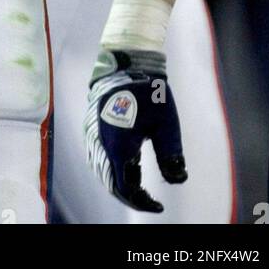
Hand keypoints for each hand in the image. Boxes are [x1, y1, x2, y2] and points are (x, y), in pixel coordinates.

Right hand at [84, 48, 186, 211]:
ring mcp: (92, 136)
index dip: (141, 202)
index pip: (126, 187)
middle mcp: (101, 144)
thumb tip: (177, 180)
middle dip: (130, 197)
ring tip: (138, 191)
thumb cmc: (149, 92)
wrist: (125, 62)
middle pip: (111, 183)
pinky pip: (97, 159)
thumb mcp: (167, 124)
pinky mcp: (91, 128)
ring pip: (101, 172)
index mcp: (118, 146)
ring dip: (118, 185)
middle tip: (149, 202)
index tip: (159, 206)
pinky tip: (123, 171)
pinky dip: (109, 172)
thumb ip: (171, 155)